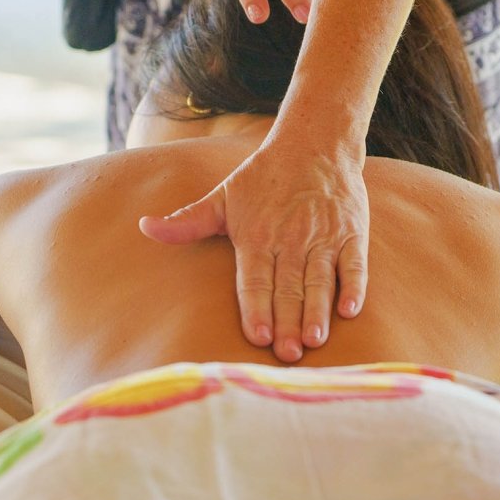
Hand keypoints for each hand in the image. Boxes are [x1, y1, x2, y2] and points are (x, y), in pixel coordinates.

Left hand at [138, 139, 368, 362]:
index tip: (257, 336)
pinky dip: (354, 286)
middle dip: (287, 322)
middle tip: (287, 355)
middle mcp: (291, 239)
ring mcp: (324, 236)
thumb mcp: (223, 197)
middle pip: (288, 287)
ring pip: (320, 280)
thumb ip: (188, 221)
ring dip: (318, 311)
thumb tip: (145, 228)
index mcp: (257, 235)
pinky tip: (350, 311)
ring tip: (314, 340)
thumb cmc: (263, 178)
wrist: (315, 143)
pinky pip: (355, 263)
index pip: (255, 278)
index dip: (257, 307)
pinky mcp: (352, 233)